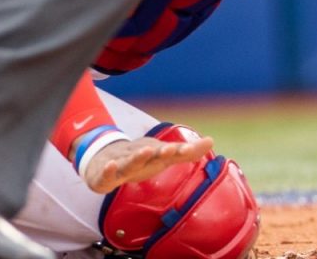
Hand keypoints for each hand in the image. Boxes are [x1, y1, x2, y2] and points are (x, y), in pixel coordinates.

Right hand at [81, 133, 214, 194]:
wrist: (104, 158)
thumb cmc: (142, 158)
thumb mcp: (165, 156)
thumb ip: (188, 152)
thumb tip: (212, 140)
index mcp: (154, 154)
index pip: (169, 152)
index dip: (180, 151)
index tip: (189, 149)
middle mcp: (139, 156)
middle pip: (151, 154)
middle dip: (160, 151)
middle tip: (170, 149)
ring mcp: (122, 165)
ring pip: (129, 162)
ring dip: (138, 157)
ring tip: (146, 151)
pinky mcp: (105, 177)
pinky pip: (106, 175)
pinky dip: (108, 170)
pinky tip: (111, 166)